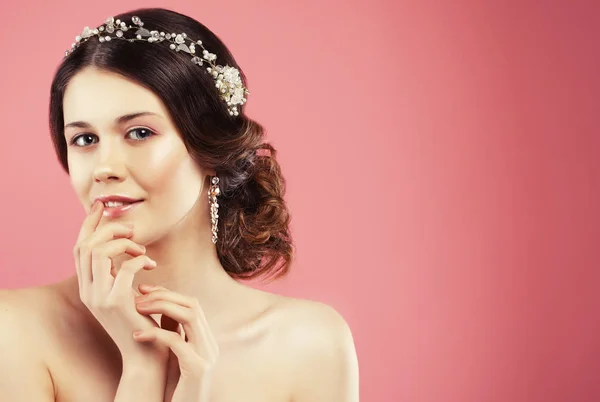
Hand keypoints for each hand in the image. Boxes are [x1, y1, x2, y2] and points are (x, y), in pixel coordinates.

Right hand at [73, 201, 167, 362]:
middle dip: (108, 229)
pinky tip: (151, 265)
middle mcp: (87, 291)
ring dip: (123, 243)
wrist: (144, 352)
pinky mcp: (116, 302)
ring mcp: (98, 297)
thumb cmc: (140, 319)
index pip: (79, 248)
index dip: (88, 225)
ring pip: (99, 252)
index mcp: (86, 287)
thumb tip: (122, 242)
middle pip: (86, 245)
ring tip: (142, 249)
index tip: (101, 207)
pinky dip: (139, 260)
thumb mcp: (122, 292)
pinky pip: (125, 268)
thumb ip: (116, 272)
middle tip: (132, 230)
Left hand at [133, 285, 218, 401]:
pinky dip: (156, 334)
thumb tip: (154, 311)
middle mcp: (210, 344)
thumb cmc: (175, 390)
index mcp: (205, 339)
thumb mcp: (175, 358)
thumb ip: (172, 336)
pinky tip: (137, 335)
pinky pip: (177, 342)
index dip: (167, 293)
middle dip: (163, 295)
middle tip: (138, 296)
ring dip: (161, 307)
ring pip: (189, 316)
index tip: (143, 290)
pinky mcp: (197, 369)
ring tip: (137, 309)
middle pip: (192, 304)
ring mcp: (206, 356)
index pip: (191, 304)